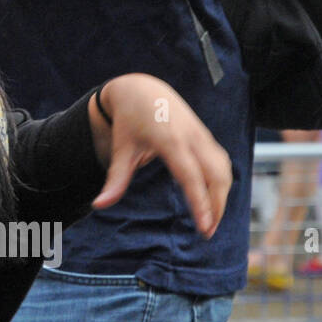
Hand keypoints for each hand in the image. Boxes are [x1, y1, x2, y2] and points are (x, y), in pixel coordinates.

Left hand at [88, 74, 232, 238]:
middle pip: (215, 175)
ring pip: (223, 169)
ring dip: (222, 195)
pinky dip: (222, 182)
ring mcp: (202, 135)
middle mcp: (191, 137)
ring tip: (210, 220)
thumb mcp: (120, 149)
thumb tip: (98, 205)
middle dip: (216, 205)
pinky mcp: (206, 135)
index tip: (204, 226)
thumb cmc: (128, 121)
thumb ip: (114, 179)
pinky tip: (214, 200)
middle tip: (206, 233)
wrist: (141, 89)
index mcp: (169, 140)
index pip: (191, 176)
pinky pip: (221, 162)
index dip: (200, 202)